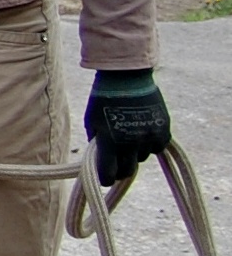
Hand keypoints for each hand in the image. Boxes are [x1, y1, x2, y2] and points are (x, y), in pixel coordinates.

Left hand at [85, 69, 170, 188]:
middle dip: (121, 170)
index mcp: (110, 142)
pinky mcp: (164, 130)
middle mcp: (131, 143)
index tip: (105, 177)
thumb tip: (102, 160)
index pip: (108, 174)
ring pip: (142, 157)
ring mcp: (149, 137)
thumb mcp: (91, 122)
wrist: (126, 77)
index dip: (105, 178)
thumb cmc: (102, 99)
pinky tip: (143, 132)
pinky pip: (157, 147)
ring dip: (135, 153)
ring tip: (129, 137)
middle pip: (128, 171)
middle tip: (117, 164)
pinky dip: (150, 144)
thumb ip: (97, 143)